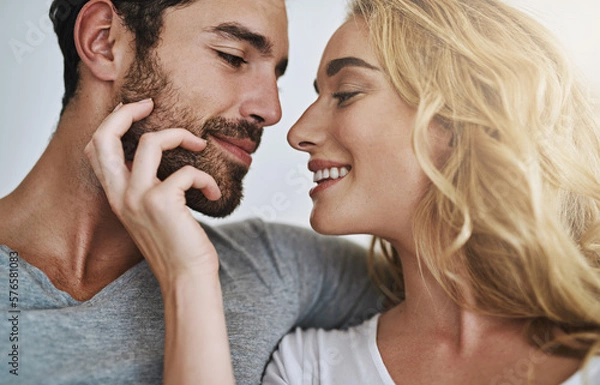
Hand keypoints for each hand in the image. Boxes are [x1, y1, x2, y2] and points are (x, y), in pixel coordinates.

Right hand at [85, 99, 222, 284]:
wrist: (187, 278)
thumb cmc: (176, 245)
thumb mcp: (153, 212)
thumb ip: (148, 186)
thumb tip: (162, 157)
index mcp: (117, 196)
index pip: (96, 149)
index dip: (111, 122)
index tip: (136, 110)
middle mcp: (121, 195)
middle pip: (104, 137)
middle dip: (127, 112)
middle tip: (151, 104)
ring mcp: (139, 198)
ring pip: (150, 142)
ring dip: (181, 136)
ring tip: (199, 146)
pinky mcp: (162, 202)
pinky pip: (187, 172)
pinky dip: (206, 179)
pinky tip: (214, 193)